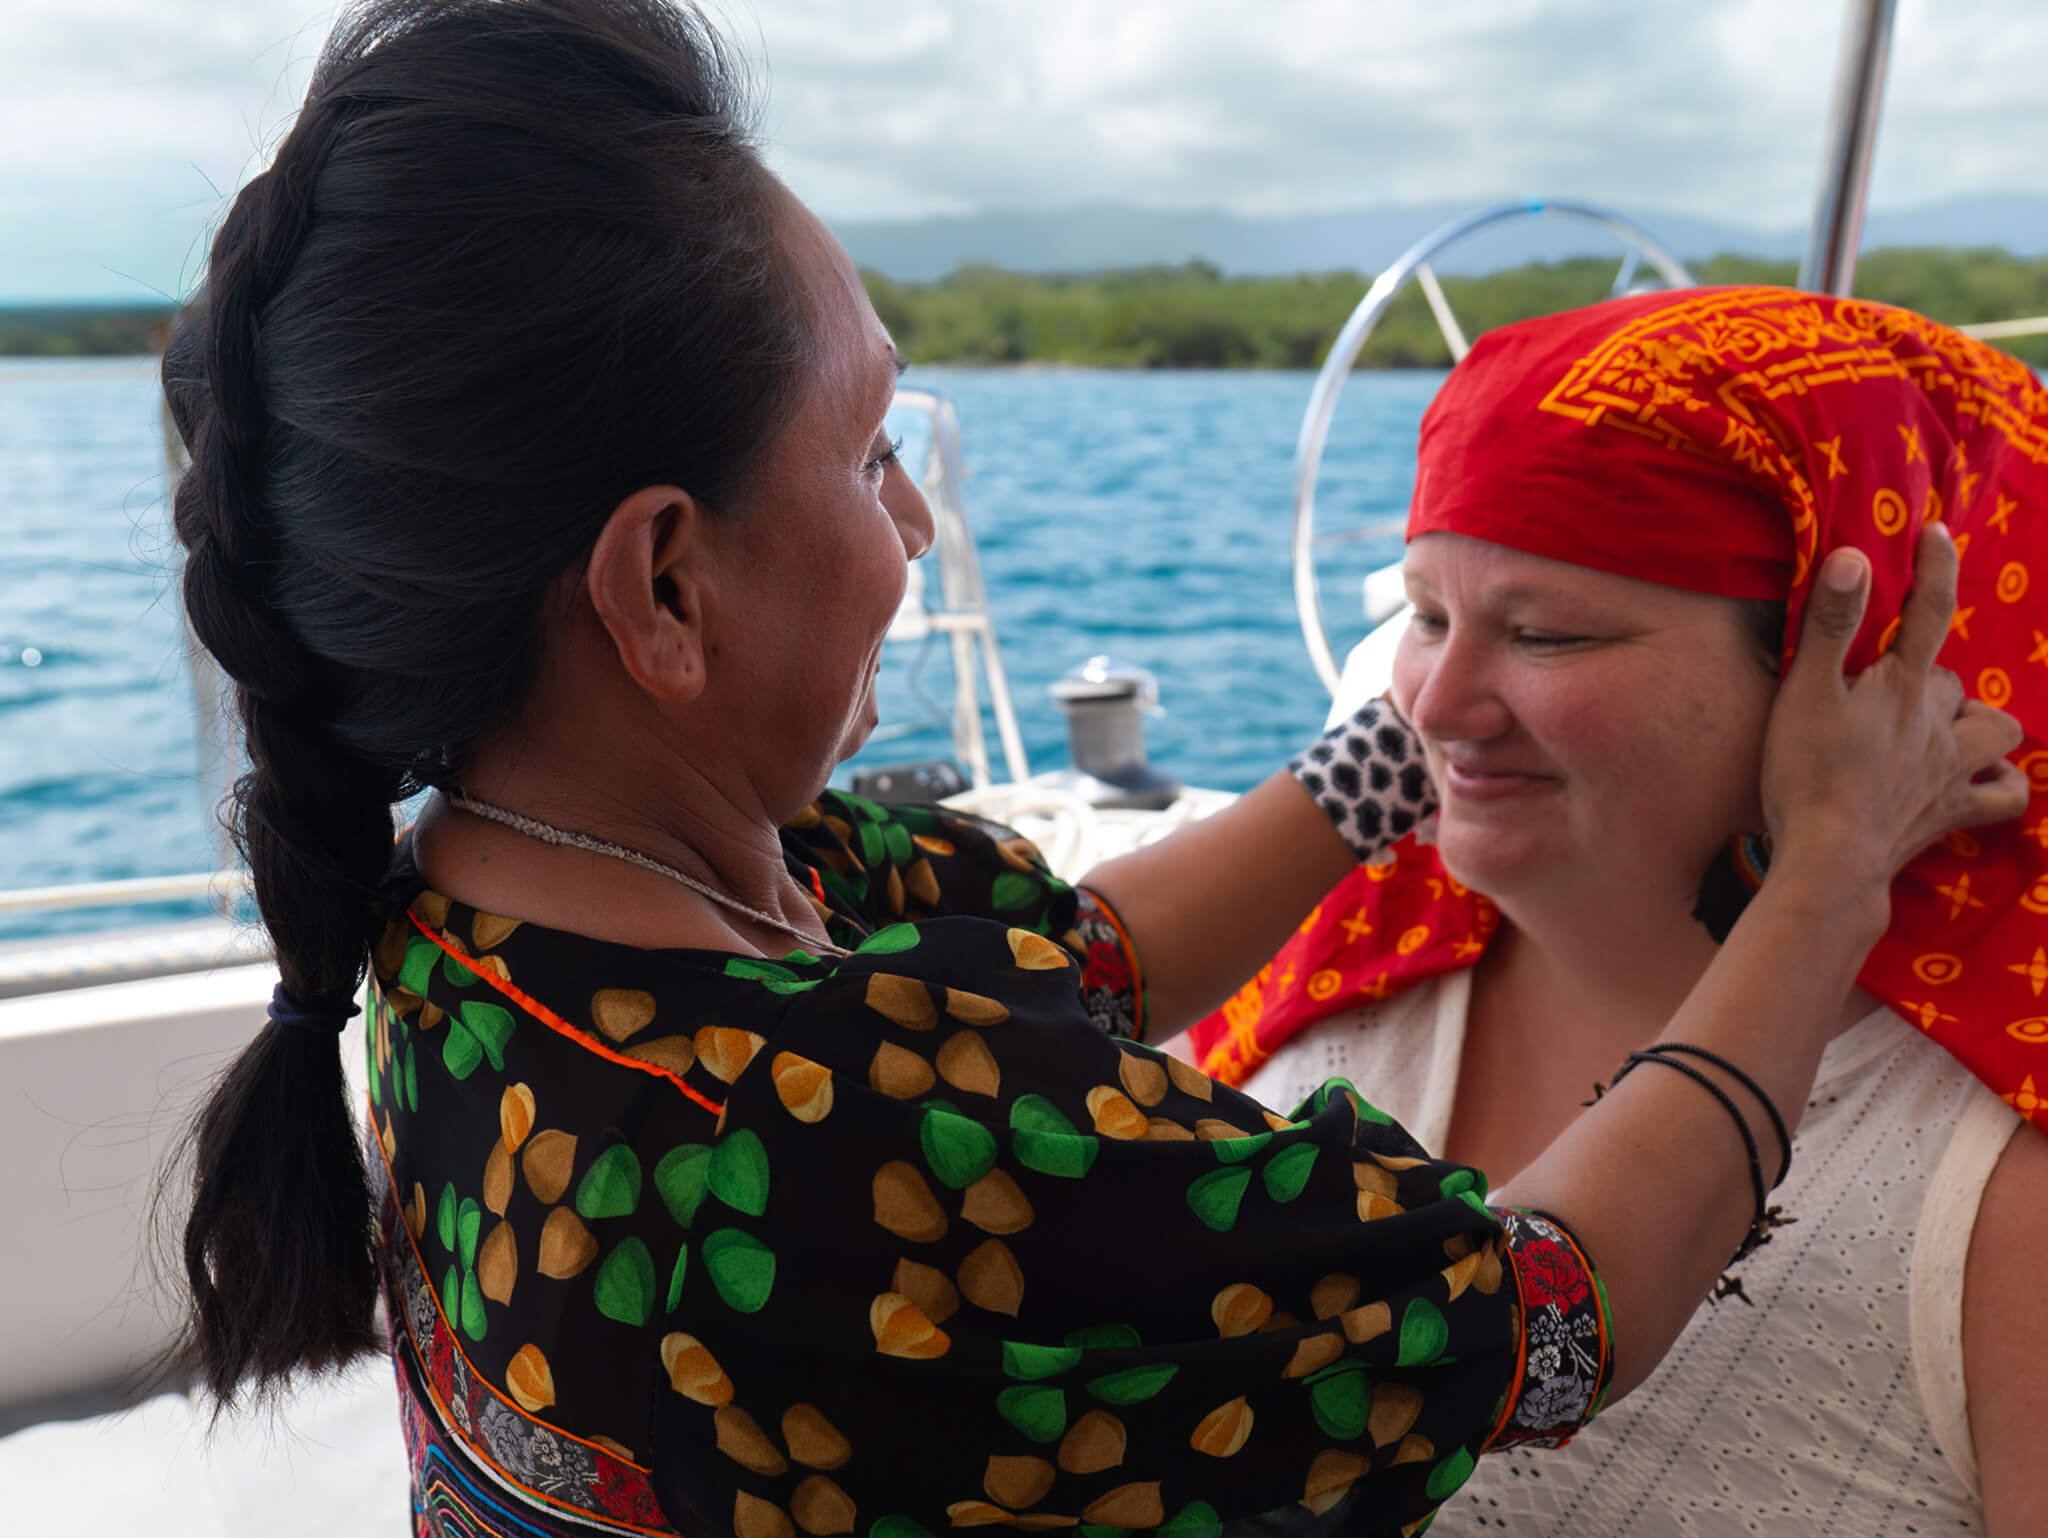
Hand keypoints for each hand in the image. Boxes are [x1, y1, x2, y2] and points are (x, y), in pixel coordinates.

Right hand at [1760, 523, 2027, 914]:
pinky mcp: (1952, 813)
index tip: (1935, 532)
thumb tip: (1856, 556)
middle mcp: (1940, 723)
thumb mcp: (1805, 692)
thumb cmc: (1808, 774)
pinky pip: (2005, 796)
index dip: (1935, 566)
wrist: (1832, 860)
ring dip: (1979, 719)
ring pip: (1996, 729)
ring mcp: (1953, 770)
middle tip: (1885, 684)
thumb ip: (1831, 623)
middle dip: (1927, 674)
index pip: (1929, 611)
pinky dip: (2002, 782)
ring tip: (1948, 723)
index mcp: (1904, 686)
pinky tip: (1985, 778)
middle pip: (1951, 681)